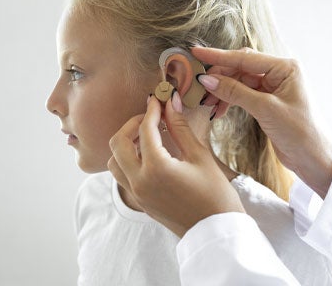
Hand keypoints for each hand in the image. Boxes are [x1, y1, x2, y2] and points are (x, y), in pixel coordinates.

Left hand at [108, 94, 244, 236]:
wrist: (216, 232)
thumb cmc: (216, 195)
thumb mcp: (200, 157)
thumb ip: (181, 128)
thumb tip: (171, 104)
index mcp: (157, 168)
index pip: (145, 129)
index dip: (152, 110)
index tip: (158, 99)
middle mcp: (140, 182)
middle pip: (118, 143)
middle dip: (132, 124)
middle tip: (150, 117)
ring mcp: (137, 194)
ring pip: (114, 161)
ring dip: (125, 144)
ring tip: (147, 136)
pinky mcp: (140, 202)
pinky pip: (121, 176)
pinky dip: (127, 160)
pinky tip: (147, 154)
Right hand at [192, 46, 331, 197]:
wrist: (315, 159)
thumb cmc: (300, 132)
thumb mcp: (266, 109)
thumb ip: (235, 92)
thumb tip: (207, 80)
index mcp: (285, 68)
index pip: (245, 58)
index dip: (218, 56)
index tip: (196, 53)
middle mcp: (279, 73)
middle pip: (240, 68)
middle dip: (218, 77)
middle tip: (198, 86)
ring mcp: (272, 87)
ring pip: (239, 82)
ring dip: (222, 91)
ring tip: (206, 102)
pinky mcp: (267, 102)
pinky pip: (242, 94)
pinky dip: (229, 100)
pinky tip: (218, 110)